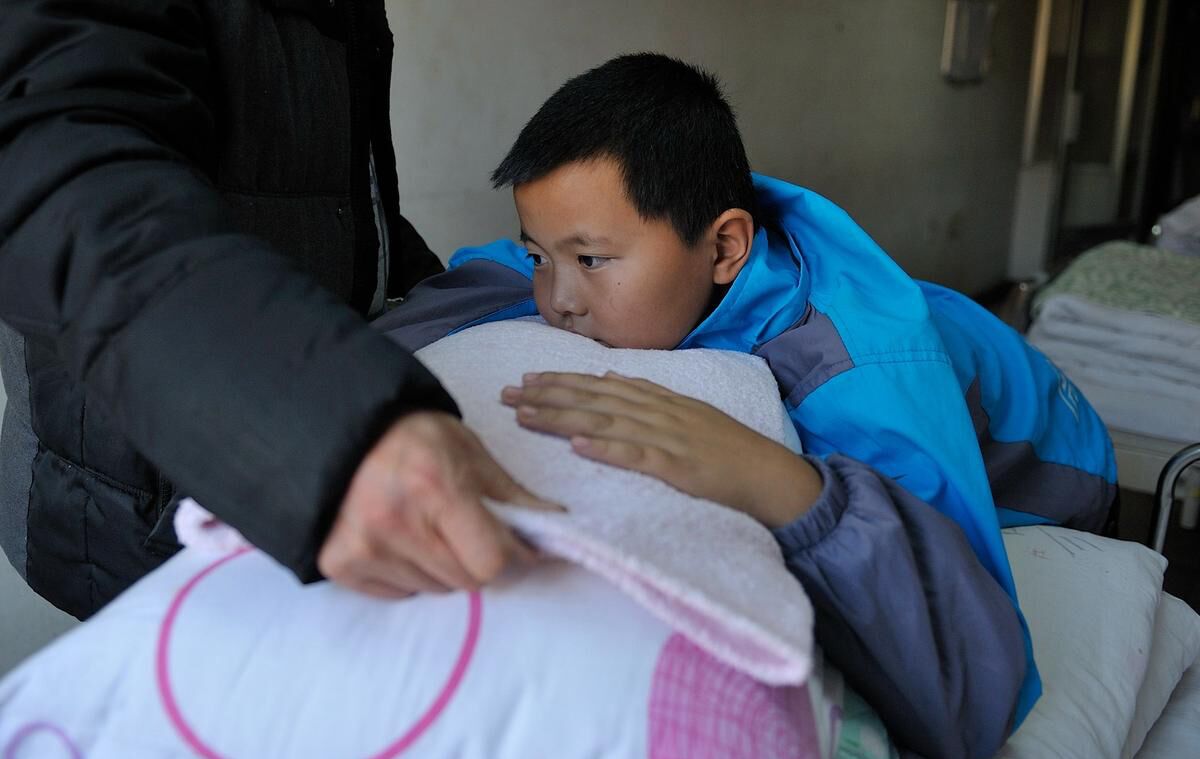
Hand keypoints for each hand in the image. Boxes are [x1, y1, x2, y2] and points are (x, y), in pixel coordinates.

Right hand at [318, 411, 561, 598]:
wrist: (343, 430)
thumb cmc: (416, 438)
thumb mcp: (470, 452)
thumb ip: (512, 496)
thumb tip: (556, 530)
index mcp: (436, 488)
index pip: (491, 562)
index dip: (512, 557)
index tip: (515, 546)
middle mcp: (396, 523)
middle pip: (466, 581)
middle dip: (478, 561)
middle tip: (465, 531)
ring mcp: (363, 546)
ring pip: (434, 590)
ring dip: (442, 570)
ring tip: (426, 529)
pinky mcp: (339, 563)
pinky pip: (398, 594)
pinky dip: (408, 576)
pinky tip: (398, 540)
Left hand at [500, 372, 821, 527]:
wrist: (772, 477)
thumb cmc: (728, 451)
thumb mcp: (687, 415)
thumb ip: (648, 397)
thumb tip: (609, 376)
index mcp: (661, 400)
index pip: (602, 385)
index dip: (563, 381)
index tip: (527, 378)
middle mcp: (660, 413)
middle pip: (596, 399)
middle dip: (549, 396)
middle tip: (507, 394)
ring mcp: (669, 439)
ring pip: (607, 423)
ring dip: (564, 418)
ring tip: (526, 415)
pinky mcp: (679, 468)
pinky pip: (638, 457)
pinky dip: (608, 449)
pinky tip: (579, 446)